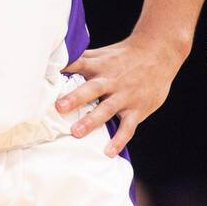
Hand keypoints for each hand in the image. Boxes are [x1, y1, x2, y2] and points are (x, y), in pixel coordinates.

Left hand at [55, 32, 187, 156]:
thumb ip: (82, 59)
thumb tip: (56, 62)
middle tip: (60, 107)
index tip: (48, 74)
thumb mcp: (103, 54)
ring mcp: (124, 95)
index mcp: (99, 66)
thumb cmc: (124, 56)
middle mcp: (111, 80)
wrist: (158, 53)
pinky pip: (127, 127)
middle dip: (76, 97)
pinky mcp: (137, 109)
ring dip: (92, 120)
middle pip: (92, 88)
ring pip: (107, 109)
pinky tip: (109, 152)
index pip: (79, 64)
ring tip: (76, 132)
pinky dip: (119, 140)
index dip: (64, 68)